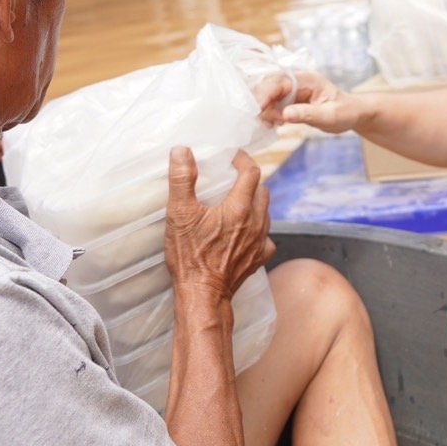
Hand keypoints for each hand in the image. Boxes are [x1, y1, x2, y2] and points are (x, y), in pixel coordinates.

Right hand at [164, 148, 273, 310]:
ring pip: (266, 213)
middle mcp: (256, 222)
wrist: (202, 294)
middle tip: (233, 178)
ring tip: (238, 202)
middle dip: (250, 180)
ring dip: (255, 203)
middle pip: (262, 190)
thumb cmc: (190, 255)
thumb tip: (182, 151)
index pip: (251, 172)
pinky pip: (266, 237)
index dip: (242, 160)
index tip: (233, 158)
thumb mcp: (180, 213)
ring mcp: (260, 242)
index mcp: (239, 207)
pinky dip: (258, 230)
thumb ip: (182, 179)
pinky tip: (246, 232)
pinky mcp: (258, 258)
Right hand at [264, 70, 361, 133]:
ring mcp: (292, 90)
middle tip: (264, 122)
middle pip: (268, 87)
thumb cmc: (345, 112)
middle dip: (261, 104)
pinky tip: (273, 125)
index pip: (278, 82)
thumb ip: (307, 114)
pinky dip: (269, 115)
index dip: (264, 94)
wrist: (352, 113)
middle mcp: (296, 81)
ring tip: (270, 126)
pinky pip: (273, 105)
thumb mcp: (329, 116)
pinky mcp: (289, 100)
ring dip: (264, 111)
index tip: (257, 110)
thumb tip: (285, 114)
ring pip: (268, 96)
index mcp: (306, 79)